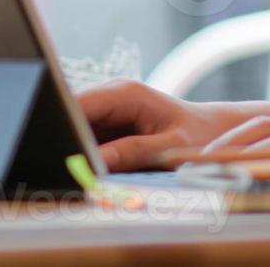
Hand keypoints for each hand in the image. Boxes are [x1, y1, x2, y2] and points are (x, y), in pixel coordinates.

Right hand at [76, 78, 248, 171]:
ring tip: (76, 176)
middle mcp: (111, 95)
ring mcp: (107, 109)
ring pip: (73, 128)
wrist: (214, 132)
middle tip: (60, 172)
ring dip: (72, 151)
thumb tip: (92, 163)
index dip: (61, 127)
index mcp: (125, 93)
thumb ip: (132, 152)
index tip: (55, 155)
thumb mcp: (169, 149)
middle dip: (62, 141)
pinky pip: (85, 138)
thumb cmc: (199, 138)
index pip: (77, 103)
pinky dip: (82, 155)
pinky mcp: (107, 125)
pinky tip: (87, 174)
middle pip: (69, 115)